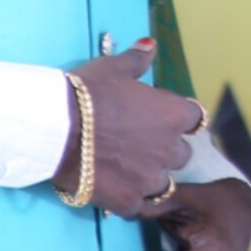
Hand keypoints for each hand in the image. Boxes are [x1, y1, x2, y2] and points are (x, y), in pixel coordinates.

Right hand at [55, 40, 211, 220]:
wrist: (56, 129)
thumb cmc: (87, 93)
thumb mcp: (113, 68)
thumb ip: (138, 59)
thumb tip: (151, 45)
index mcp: (173, 115)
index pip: (194, 119)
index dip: (177, 118)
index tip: (159, 117)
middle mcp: (170, 149)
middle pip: (181, 153)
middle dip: (165, 148)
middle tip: (137, 143)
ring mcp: (151, 179)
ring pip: (163, 182)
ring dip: (150, 175)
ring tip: (124, 168)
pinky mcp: (130, 202)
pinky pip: (141, 205)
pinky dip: (132, 198)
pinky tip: (116, 189)